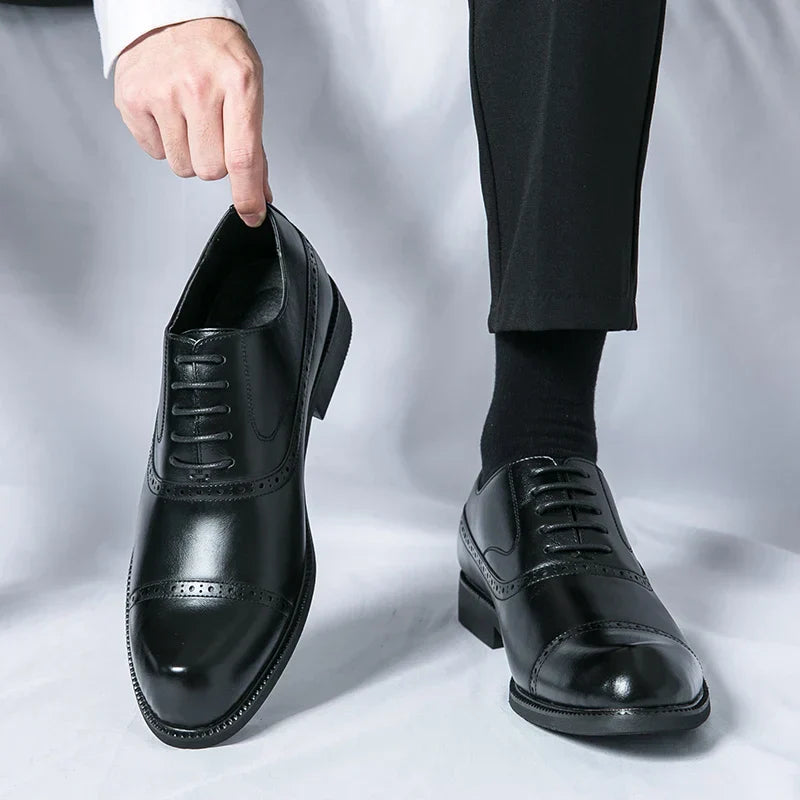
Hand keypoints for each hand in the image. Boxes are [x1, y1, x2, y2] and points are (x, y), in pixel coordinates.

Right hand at [114, 18, 271, 226]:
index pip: (242, 157)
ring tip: (189, 118)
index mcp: (238, 83)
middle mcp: (198, 86)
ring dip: (188, 153)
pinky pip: (154, 151)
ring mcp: (162, 92)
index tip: (251, 214)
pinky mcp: (132, 98)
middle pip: (210, 169)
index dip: (246, 194)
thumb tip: (259, 192)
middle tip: (212, 130)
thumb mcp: (249, 88)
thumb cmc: (217, 50)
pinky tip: (168, 113)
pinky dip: (163, 140)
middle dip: (214, 160)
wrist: (174, 11)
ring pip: (182, 166)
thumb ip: (255, 145)